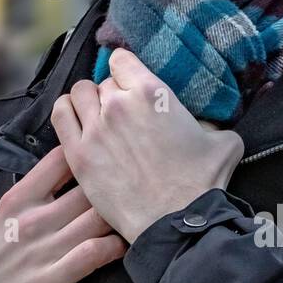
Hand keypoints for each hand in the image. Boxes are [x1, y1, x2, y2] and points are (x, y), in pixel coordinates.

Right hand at [0, 145, 126, 282]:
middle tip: (135, 191)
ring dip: (120, 218)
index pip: (58, 160)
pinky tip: (122, 247)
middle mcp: (31, 219)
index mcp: (17, 200)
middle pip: (87, 188)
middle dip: (114, 187)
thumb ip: (33, 196)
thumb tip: (69, 172)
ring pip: (96, 218)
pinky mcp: (51, 280)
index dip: (88, 154)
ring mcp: (42, 250)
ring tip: (135, 219)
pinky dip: (114, 247)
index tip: (108, 160)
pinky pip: (93, 253)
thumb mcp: (4, 219)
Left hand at [50, 47, 244, 243]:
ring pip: (79, 93)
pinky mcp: (79, 153)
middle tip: (123, 116)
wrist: (175, 222)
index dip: (125, 70)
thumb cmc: (200, 184)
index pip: (122, 60)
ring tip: (96, 116)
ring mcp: (95, 128)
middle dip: (112, 95)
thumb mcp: (222, 142)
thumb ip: (210, 123)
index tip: (129, 83)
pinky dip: (67, 112)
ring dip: (87, 101)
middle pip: (103, 82)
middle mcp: (119, 103)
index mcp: (151, 93)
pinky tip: (77, 122)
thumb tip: (204, 123)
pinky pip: (61, 114)